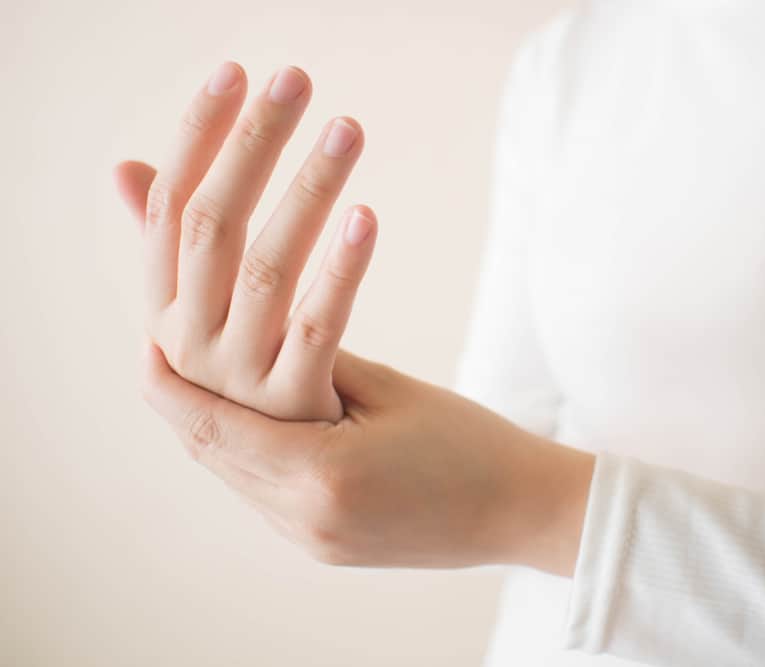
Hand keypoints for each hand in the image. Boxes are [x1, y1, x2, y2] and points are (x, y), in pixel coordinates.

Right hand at [114, 62, 372, 421]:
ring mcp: (244, 398)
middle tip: (294, 76)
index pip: (169, 217)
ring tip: (347, 127)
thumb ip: (189, 259)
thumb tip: (128, 169)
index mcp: (173, 329)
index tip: (233, 73)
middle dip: (249, 145)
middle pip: (210, 231)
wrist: (377, 502)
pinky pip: (316, 332)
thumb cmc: (308, 400)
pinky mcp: (304, 426)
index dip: (196, 140)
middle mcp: (192, 362)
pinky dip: (340, 268)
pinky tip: (366, 213)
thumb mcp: (236, 331)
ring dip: (306, 189)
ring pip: (264, 270)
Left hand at [139, 339, 595, 574]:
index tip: (143, 338)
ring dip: (212, 429)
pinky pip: (264, 496)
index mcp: (322, 474)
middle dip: (180, 402)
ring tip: (198, 380)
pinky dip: (248, 454)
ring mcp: (314, 541)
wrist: (526, 511)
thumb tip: (264, 330)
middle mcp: (306, 519)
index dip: (169, 382)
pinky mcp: (328, 548)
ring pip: (234, 477)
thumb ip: (318, 365)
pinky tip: (254, 423)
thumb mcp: (392, 392)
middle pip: (212, 454)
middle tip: (159, 348)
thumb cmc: (474, 443)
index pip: (213, 425)